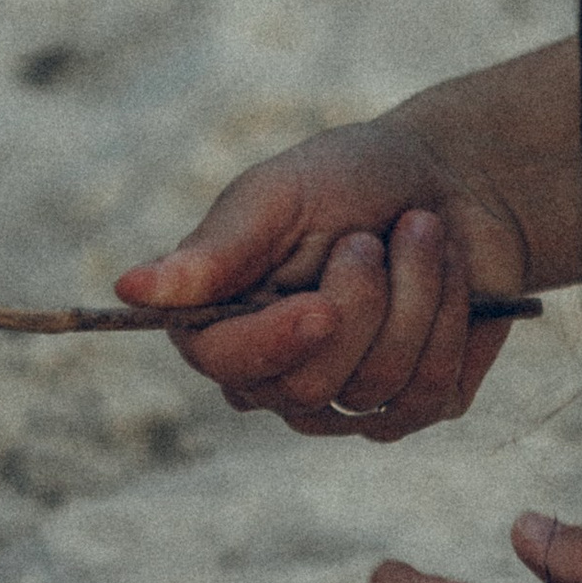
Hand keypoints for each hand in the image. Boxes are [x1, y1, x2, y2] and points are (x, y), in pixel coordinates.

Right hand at [116, 116, 528, 438]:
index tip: (319, 308)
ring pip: (376, 390)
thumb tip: (129, 289)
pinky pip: (430, 393)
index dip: (272, 344)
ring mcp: (344, 398)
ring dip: (415, 297)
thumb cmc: (351, 178)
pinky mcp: (412, 404)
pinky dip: (450, 322)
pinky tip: (446, 277)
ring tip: (418, 235)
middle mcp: (276, 370)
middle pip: (308, 387)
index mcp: (223, 318)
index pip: (224, 363)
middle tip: (370, 237)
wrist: (452, 178)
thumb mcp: (279, 197)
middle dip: (360, 304)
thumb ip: (214, 251)